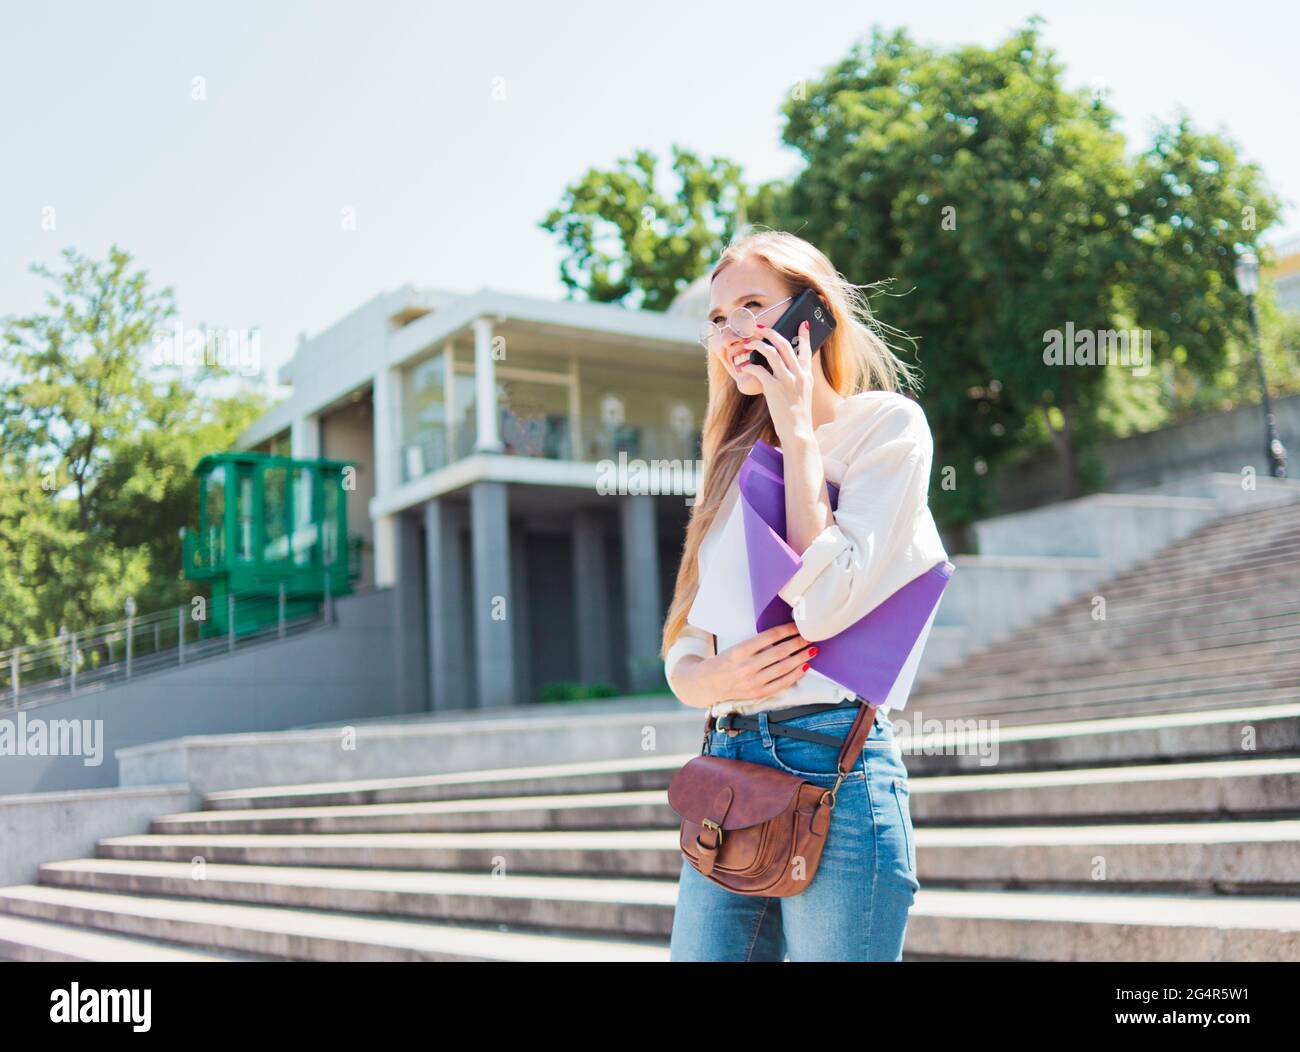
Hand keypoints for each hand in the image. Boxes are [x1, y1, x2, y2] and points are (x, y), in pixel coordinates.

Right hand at [672, 621, 817, 708]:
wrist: (708, 684)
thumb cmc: (723, 662)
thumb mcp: (735, 647)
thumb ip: (756, 644)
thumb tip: (783, 635)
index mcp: (739, 651)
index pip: (769, 637)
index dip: (786, 630)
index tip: (797, 626)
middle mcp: (746, 667)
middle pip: (779, 652)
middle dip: (798, 643)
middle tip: (810, 636)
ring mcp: (753, 682)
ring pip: (783, 668)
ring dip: (801, 658)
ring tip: (812, 650)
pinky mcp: (758, 693)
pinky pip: (782, 683)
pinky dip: (795, 674)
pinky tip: (804, 666)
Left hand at [736, 320, 815, 443]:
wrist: (798, 432)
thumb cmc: (798, 416)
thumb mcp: (804, 394)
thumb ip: (798, 380)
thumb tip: (785, 368)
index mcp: (807, 376)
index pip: (806, 350)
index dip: (805, 335)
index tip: (803, 323)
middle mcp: (798, 375)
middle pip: (784, 345)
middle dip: (770, 332)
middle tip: (759, 327)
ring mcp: (786, 381)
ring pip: (771, 352)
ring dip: (757, 344)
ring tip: (749, 343)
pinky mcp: (773, 389)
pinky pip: (759, 370)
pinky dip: (750, 366)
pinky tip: (745, 367)